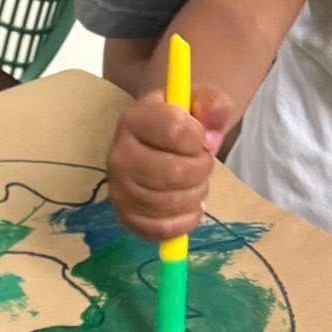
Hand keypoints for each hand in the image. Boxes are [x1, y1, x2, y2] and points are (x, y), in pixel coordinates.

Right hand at [107, 86, 234, 242]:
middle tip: (204, 164)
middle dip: (201, 170)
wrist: (158, 140)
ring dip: (196, 195)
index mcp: (133, 119)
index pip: (174, 130)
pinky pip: (159, 229)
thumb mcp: (200, 101)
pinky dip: (184, 222)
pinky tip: (191, 208)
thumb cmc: (181, 120)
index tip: (199, 137)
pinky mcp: (125, 218)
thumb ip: (213, 106)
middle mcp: (118, 156)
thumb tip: (211, 140)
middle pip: (173, 172)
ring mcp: (118, 191)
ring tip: (197, 184)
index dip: (198, 137)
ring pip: (169, 202)